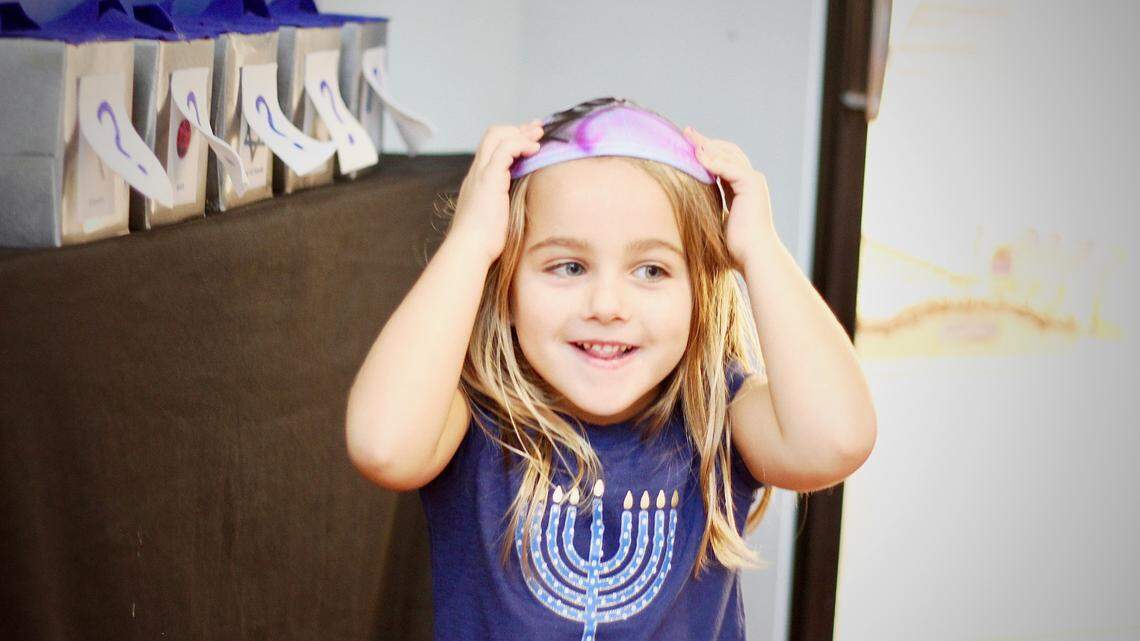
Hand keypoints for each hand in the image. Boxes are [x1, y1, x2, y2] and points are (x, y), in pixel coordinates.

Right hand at [448, 120, 543, 264]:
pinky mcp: (489, 177)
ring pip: (498, 136)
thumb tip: (518, 209)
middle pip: (493, 135)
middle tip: (538, 129)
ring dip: (522, 133)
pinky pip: (505, 148)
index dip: (512, 140)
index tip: (531, 140)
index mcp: (477, 181)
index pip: (491, 149)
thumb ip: (503, 207)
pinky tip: (534, 150)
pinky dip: (521, 143)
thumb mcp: (495, 218)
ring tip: (540, 135)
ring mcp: (481, 173)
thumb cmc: (483, 242)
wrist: (469, 249)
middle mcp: (477, 172)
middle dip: (518, 129)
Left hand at [683, 127, 776, 270]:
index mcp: (742, 190)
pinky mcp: (752, 185)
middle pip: (726, 152)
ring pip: (728, 155)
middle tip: (686, 133)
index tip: (687, 145)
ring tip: (688, 138)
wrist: (754, 256)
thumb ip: (709, 208)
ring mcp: (753, 181)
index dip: (707, 152)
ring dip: (707, 145)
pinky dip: (714, 160)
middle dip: (706, 142)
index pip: (723, 162)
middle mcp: (750, 181)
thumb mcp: (717, 222)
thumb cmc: (736, 249)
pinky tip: (698, 155)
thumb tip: (689, 208)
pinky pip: (730, 167)